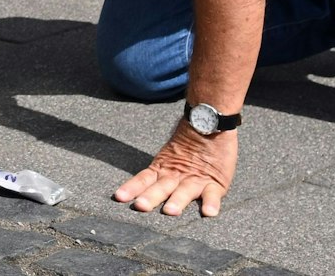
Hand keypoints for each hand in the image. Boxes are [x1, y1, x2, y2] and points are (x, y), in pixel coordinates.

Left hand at [114, 122, 237, 217]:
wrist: (209, 122)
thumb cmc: (188, 144)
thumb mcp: (168, 156)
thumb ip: (158, 173)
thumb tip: (137, 189)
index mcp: (163, 169)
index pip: (143, 179)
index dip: (131, 187)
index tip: (119, 197)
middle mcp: (176, 175)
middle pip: (161, 187)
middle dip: (150, 197)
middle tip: (140, 206)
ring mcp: (196, 179)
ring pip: (184, 192)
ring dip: (177, 201)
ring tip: (170, 211)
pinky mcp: (215, 183)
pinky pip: (213, 195)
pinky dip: (211, 203)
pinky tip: (208, 212)